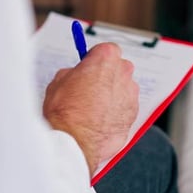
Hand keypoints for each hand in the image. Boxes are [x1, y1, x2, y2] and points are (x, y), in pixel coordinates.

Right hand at [43, 43, 138, 176]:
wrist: (75, 142)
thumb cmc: (65, 112)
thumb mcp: (58, 81)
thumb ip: (74, 73)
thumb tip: (76, 74)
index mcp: (106, 59)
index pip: (107, 50)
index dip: (96, 60)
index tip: (90, 66)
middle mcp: (123, 74)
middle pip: (118, 69)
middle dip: (106, 76)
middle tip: (89, 88)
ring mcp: (131, 95)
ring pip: (123, 90)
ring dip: (112, 96)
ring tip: (92, 109)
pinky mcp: (134, 115)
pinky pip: (125, 108)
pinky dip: (116, 113)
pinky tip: (99, 121)